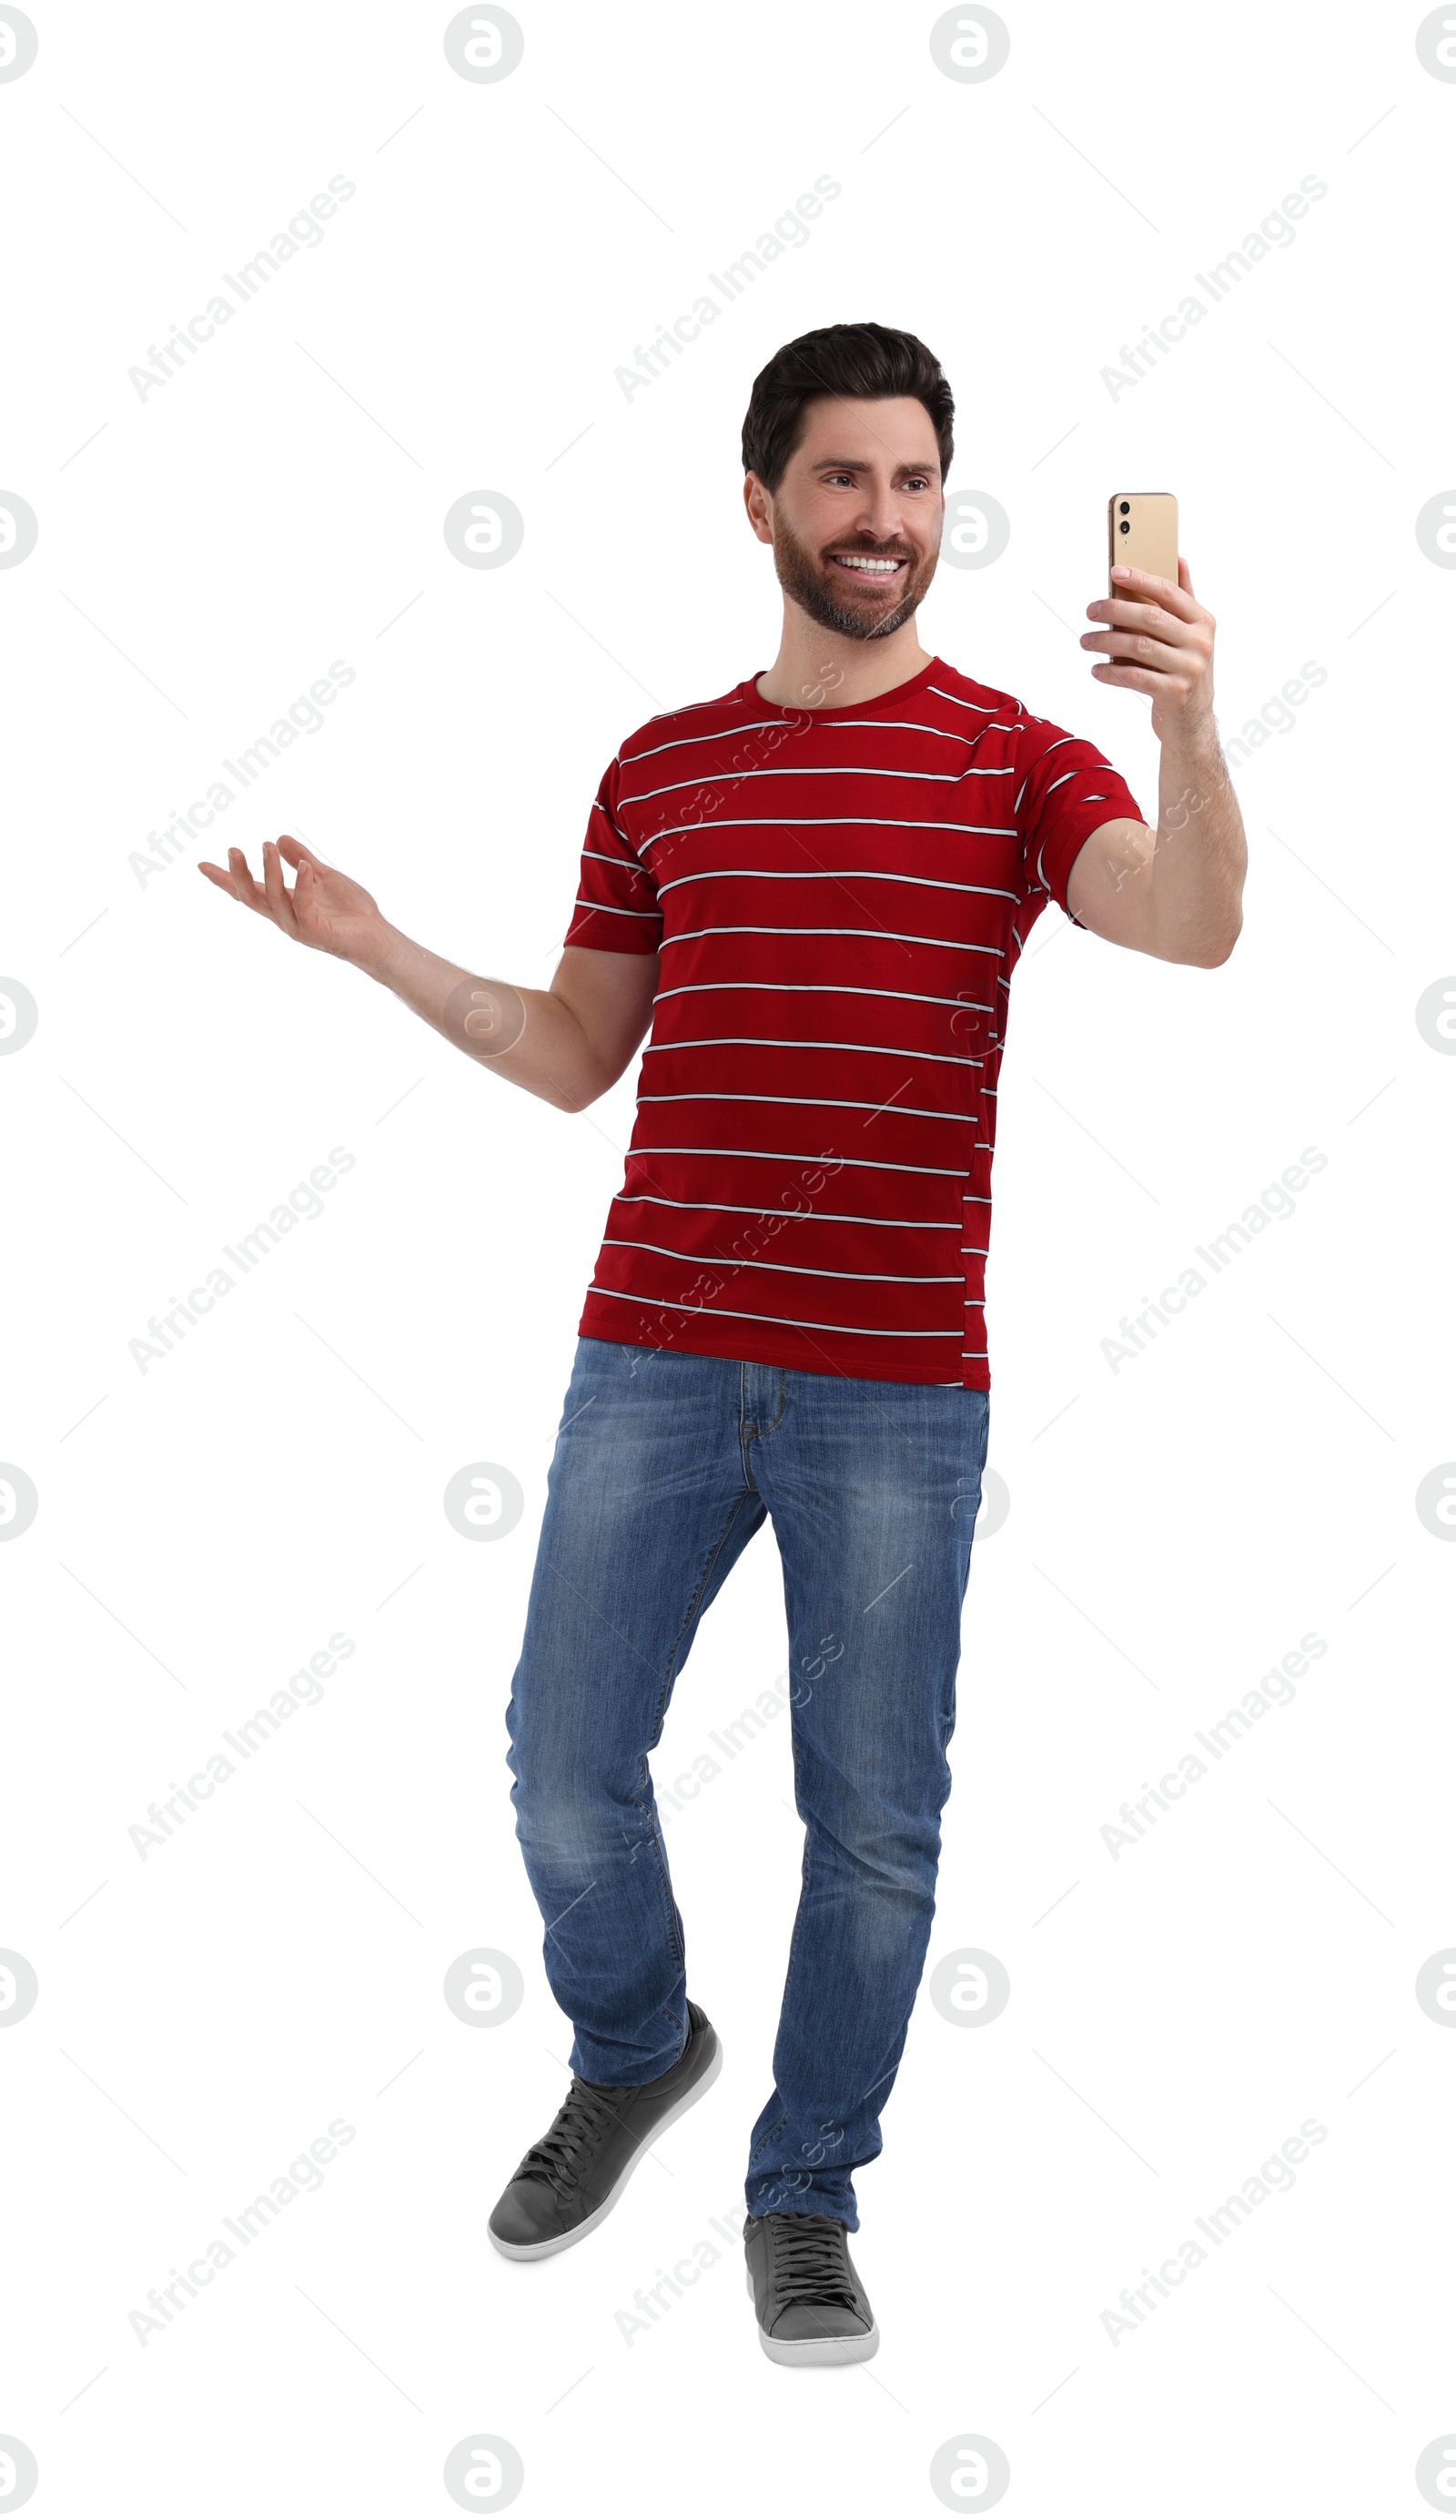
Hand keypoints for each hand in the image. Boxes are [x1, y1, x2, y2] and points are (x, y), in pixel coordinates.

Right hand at [197, 836, 390, 968]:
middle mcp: (285, 918)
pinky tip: (306, 867)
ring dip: (270, 872)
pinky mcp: (317, 932)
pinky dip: (302, 886)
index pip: (249, 892)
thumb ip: (302, 859)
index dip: (225, 880)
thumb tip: (279, 838)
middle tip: (233, 849)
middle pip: (251, 898)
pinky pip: (304, 907)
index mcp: (284, 905)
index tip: (201, 865)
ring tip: (267, 846)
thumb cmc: (352, 911)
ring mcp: (299, 927)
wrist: (378, 937)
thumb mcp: (324, 876)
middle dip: (238, 875)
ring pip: (274, 900)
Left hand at [1081, 558, 1214, 743]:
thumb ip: (1184, 599)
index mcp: (1203, 621)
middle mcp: (1200, 643)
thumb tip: (1178, 559)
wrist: (1193, 722)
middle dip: (1115, 610)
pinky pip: (1135, 677)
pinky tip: (1096, 669)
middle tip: (1090, 610)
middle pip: (1150, 617)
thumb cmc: (1185, 670)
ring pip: (1139, 646)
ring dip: (1106, 641)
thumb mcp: (1191, 634)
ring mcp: (1189, 669)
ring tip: (1086, 640)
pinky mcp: (1174, 693)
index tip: (1114, 571)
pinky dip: (1111, 672)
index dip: (1141, 578)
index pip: (1169, 592)